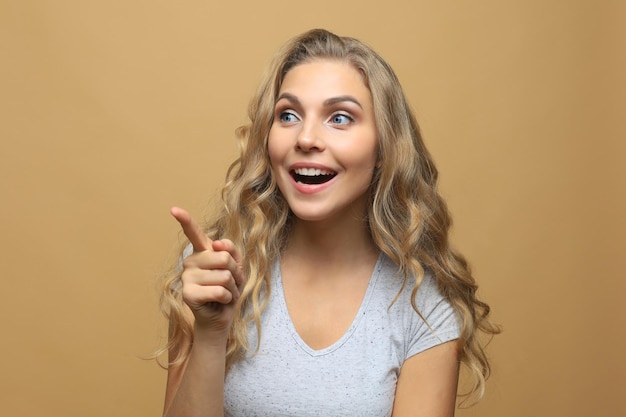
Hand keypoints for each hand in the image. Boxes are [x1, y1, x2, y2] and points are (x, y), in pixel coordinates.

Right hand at [170, 207, 243, 337]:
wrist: (221, 317)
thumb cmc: (228, 290)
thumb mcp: (236, 268)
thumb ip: (232, 251)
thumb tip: (217, 243)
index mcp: (202, 252)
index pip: (193, 233)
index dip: (185, 220)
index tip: (174, 209)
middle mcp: (191, 261)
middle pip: (224, 257)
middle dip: (235, 273)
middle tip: (230, 283)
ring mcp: (187, 277)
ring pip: (224, 275)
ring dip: (232, 288)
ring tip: (225, 294)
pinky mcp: (188, 294)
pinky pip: (220, 291)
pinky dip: (227, 299)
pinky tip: (219, 302)